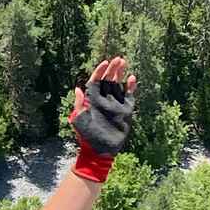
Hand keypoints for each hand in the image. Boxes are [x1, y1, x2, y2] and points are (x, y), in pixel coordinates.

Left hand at [69, 56, 136, 183]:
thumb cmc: (87, 137)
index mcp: (93, 100)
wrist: (101, 151)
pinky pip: (128, 96)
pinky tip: (132, 78)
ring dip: (120, 74)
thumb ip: (79, 105)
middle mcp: (104, 100)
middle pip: (108, 80)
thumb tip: (77, 89)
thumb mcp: (79, 121)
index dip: (99, 71)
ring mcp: (115, 104)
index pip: (96, 81)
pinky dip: (130, 87)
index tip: (104, 63)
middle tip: (117, 59)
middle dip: (112, 69)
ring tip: (123, 63)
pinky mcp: (125, 110)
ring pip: (118, 85)